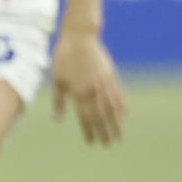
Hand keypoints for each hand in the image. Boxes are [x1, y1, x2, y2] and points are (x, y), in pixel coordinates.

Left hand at [51, 28, 125, 145]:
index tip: (92, 142)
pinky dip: (121, 105)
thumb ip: (59, 102)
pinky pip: (118, 94)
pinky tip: (124, 115)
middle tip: (108, 144)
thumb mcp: (57, 80)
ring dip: (116, 123)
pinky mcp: (111, 75)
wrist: (80, 36)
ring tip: (120, 135)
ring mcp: (104, 83)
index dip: (89, 131)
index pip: (85, 117)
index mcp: (78, 93)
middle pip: (101, 116)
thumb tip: (58, 120)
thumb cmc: (63, 58)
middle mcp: (93, 90)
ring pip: (112, 107)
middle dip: (105, 132)